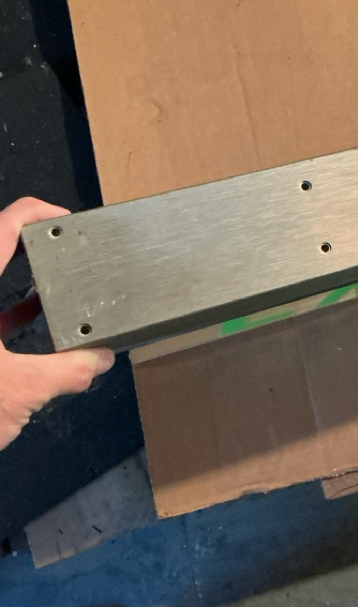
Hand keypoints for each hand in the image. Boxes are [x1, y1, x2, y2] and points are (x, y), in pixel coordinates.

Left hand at [0, 197, 114, 450]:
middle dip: (33, 246)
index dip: (36, 215)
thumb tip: (98, 360)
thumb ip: (68, 371)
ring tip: (58, 281)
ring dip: (21, 276)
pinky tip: (33, 319)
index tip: (65, 221)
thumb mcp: (21, 391)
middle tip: (66, 249)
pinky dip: (9, 309)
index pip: (1, 227)